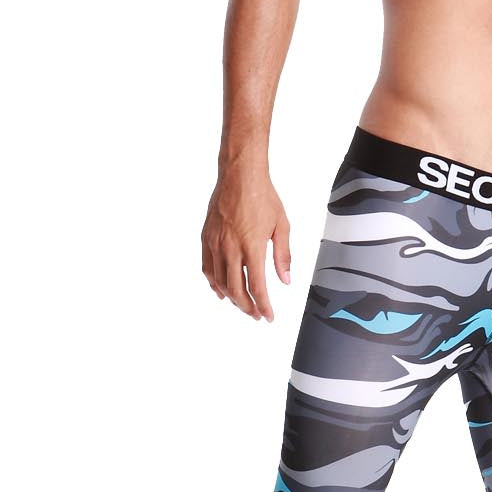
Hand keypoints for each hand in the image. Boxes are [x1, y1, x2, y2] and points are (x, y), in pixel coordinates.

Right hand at [201, 156, 290, 320]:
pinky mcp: (206, 237)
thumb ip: (283, 255)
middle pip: (236, 289)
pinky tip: (220, 290)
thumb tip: (285, 280)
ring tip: (242, 305)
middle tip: (256, 314)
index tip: (268, 316)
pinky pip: (207, 267)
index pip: (256, 286)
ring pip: (219, 281)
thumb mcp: (281, 226)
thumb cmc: (263, 197)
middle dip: (247, 306)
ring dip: (231, 297)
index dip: (263, 305)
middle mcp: (231, 247)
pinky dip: (213, 282)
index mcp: (252, 246)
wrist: (240, 176)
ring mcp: (216, 243)